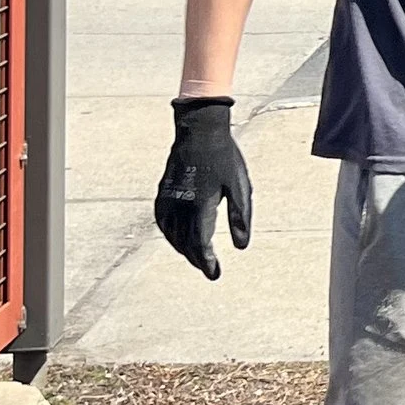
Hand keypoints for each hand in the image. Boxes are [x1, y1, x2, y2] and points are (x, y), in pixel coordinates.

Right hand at [155, 96, 251, 280]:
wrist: (200, 131)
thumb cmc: (225, 158)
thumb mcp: (240, 187)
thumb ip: (240, 218)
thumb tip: (242, 246)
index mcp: (200, 206)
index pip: (200, 244)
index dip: (207, 262)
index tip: (214, 274)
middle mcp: (180, 206)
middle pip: (185, 243)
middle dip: (197, 259)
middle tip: (208, 269)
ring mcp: (169, 199)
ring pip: (171, 234)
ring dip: (182, 249)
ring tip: (195, 257)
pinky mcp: (163, 191)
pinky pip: (162, 221)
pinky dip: (169, 234)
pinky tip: (176, 237)